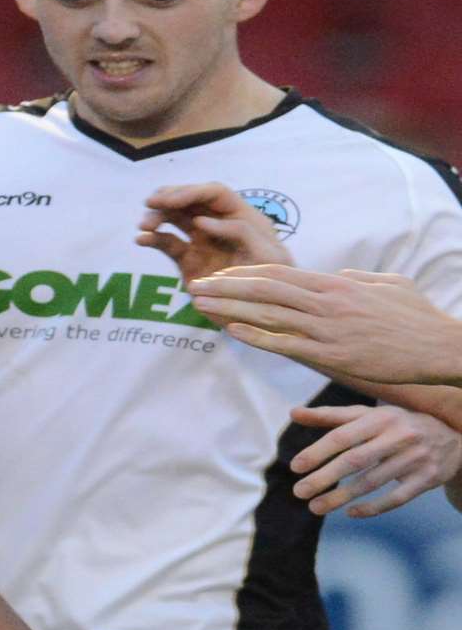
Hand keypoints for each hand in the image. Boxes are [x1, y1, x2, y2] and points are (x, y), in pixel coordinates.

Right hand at [136, 182, 292, 283]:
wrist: (268, 320)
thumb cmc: (278, 287)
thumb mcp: (270, 258)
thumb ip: (242, 233)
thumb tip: (202, 221)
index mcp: (244, 217)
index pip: (214, 193)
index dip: (190, 191)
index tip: (168, 200)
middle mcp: (221, 224)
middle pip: (190, 200)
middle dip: (168, 198)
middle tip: (150, 203)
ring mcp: (203, 241)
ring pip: (175, 218)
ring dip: (157, 216)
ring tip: (144, 225)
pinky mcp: (189, 260)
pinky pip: (167, 243)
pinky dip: (152, 239)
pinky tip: (141, 240)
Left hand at [189, 265, 461, 385]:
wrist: (440, 348)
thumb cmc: (417, 318)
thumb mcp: (389, 285)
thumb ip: (360, 278)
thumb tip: (340, 275)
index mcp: (336, 284)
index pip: (279, 274)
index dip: (243, 274)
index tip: (218, 276)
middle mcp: (326, 302)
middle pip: (264, 288)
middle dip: (224, 286)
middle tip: (193, 285)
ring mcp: (327, 329)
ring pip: (267, 313)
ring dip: (228, 307)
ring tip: (198, 303)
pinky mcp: (333, 355)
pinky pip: (286, 343)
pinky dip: (256, 335)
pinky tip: (231, 330)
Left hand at [289, 404, 461, 516]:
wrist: (453, 437)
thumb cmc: (397, 425)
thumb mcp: (369, 415)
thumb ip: (331, 416)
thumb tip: (293, 413)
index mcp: (380, 418)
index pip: (342, 436)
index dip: (317, 452)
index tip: (294, 467)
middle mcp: (399, 436)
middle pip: (355, 460)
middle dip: (325, 478)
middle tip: (299, 492)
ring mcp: (416, 458)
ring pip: (373, 482)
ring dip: (341, 497)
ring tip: (315, 507)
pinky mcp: (428, 479)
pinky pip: (397, 498)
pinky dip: (373, 507)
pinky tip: (350, 513)